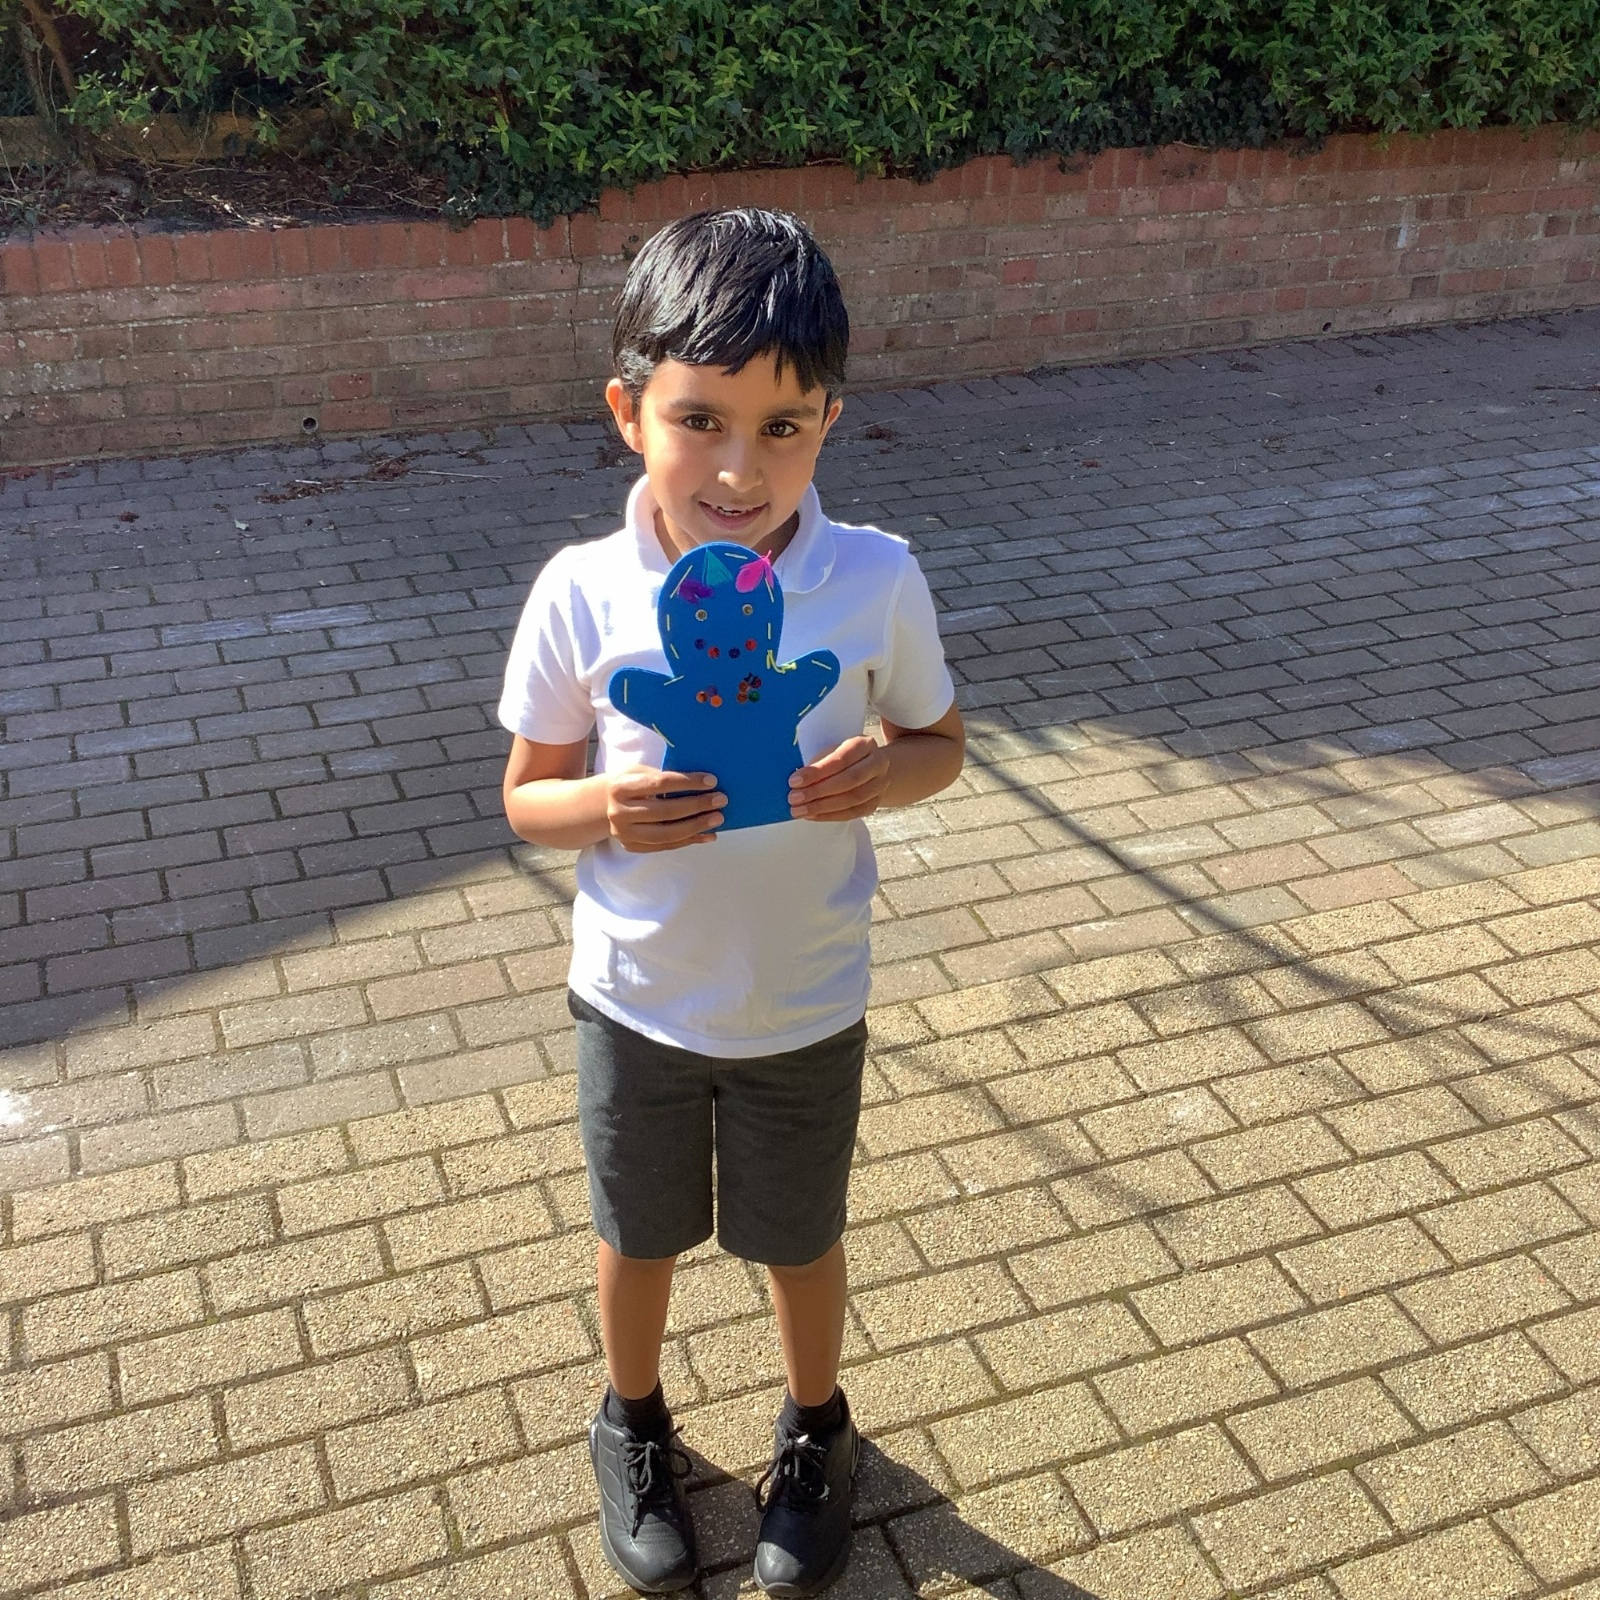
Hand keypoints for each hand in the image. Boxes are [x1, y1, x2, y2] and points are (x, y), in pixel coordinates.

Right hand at [604, 766, 724, 850]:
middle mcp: (619, 812)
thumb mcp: (638, 771)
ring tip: (718, 818)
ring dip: (697, 826)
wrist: (602, 804)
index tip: (711, 780)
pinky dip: (690, 841)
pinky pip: (666, 846)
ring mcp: (624, 833)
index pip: (660, 784)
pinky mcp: (633, 846)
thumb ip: (662, 775)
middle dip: (697, 805)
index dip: (688, 782)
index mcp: (621, 787)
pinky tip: (708, 835)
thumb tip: (702, 781)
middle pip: (665, 811)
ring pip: (667, 834)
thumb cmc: (629, 782)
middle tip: (721, 800)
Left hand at [789, 736, 890, 820]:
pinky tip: (811, 816)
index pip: (842, 758)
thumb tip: (795, 781)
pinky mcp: (875, 803)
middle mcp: (878, 764)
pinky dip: (830, 816)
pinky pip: (853, 813)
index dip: (818, 772)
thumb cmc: (843, 757)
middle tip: (794, 798)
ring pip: (853, 799)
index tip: (794, 781)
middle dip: (818, 791)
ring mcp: (880, 785)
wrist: (869, 768)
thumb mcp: (832, 750)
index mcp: (865, 744)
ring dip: (822, 807)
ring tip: (798, 810)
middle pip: (849, 780)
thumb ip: (818, 762)